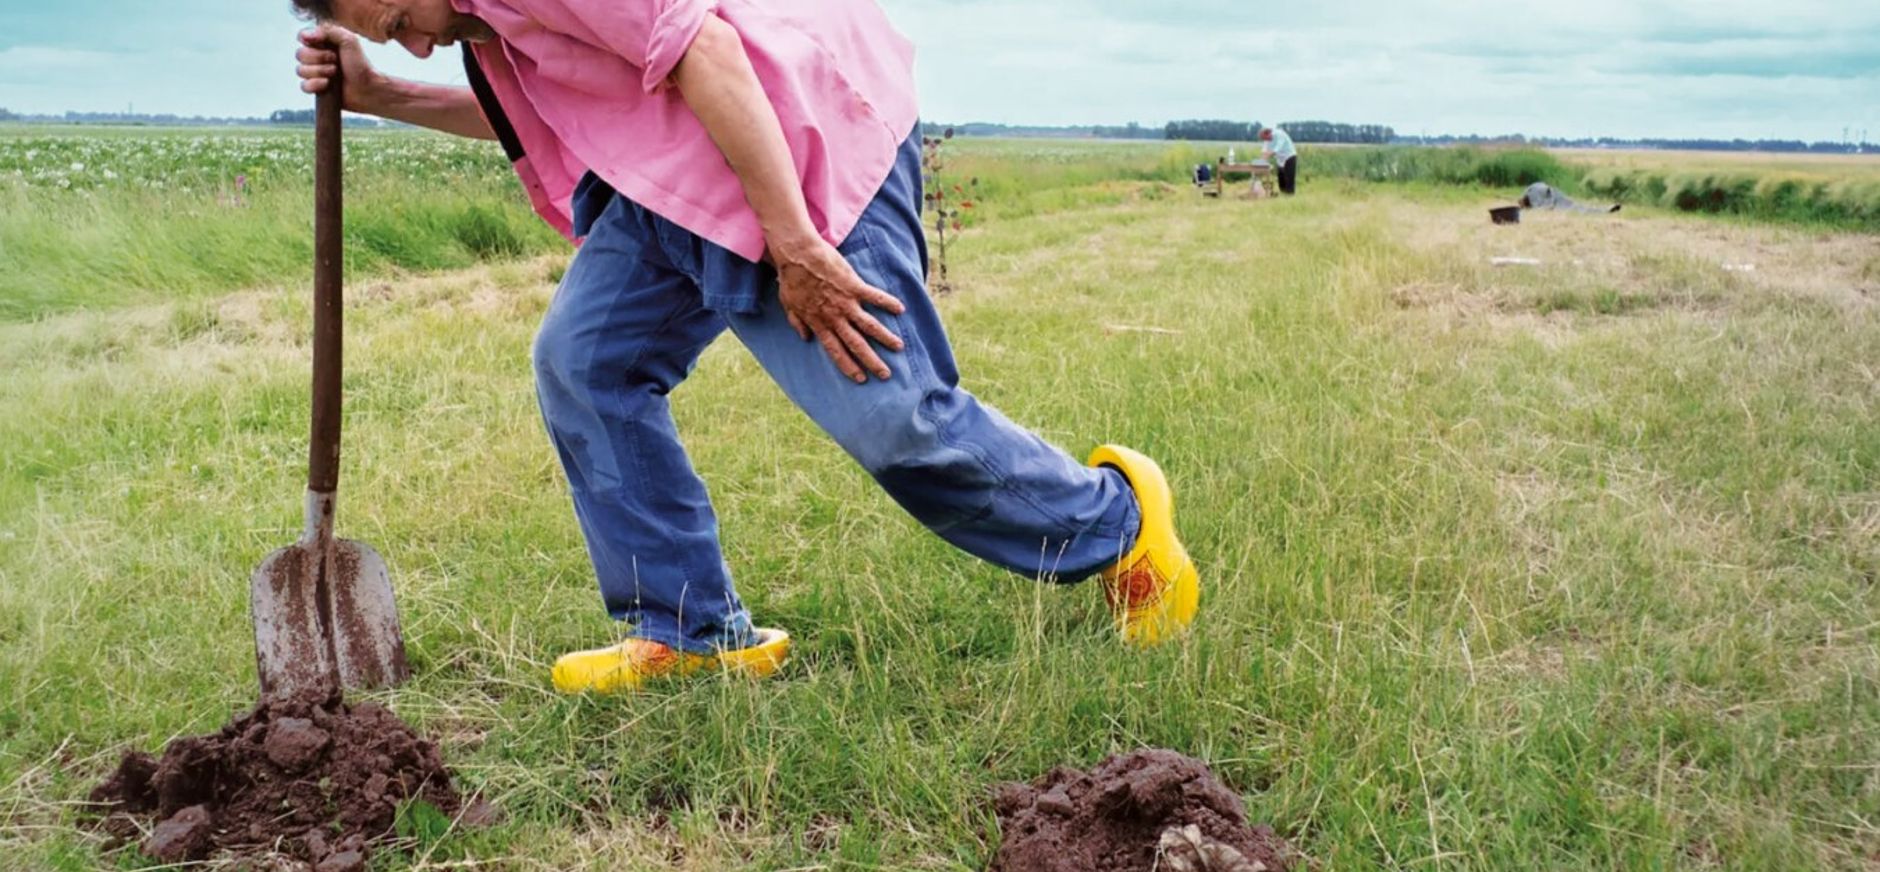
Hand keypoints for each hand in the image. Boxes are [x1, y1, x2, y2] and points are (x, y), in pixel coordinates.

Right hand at [296, 25, 390, 112]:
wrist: (368, 88)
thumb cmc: (360, 64)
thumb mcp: (348, 40)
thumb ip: (329, 31)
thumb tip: (305, 35)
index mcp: (323, 43)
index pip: (302, 37)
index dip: (308, 41)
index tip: (321, 44)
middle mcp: (317, 57)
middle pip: (300, 54)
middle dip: (318, 58)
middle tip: (335, 61)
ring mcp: (316, 73)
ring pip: (300, 70)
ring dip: (319, 71)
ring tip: (334, 73)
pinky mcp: (317, 88)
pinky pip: (304, 86)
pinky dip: (315, 84)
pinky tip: (327, 84)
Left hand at [772, 236, 906, 382]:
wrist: (797, 255)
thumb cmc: (791, 279)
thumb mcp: (788, 305)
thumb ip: (798, 323)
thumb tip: (805, 338)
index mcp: (819, 323)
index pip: (836, 351)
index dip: (849, 366)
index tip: (860, 378)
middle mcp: (835, 317)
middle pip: (857, 345)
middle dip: (872, 362)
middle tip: (885, 374)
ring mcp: (846, 302)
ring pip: (869, 326)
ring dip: (885, 338)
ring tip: (899, 347)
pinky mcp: (854, 286)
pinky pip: (875, 297)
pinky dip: (888, 303)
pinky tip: (901, 309)